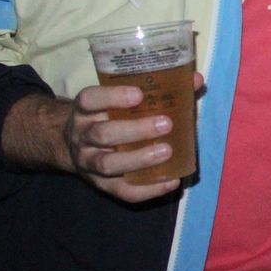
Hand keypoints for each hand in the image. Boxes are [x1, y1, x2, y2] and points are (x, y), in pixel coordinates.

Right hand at [4, 73, 204, 203]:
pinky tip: (171, 181)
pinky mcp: (101, 185)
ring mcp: (89, 163)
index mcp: (86, 110)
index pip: (90, 100)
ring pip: (108, 164)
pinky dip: (148, 190)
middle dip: (135, 130)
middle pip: (102, 134)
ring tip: (167, 151)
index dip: (112, 97)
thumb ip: (157, 89)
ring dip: (140, 159)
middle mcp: (83, 136)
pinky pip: (122, 191)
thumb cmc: (110, 116)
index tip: (139, 94)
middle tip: (165, 124)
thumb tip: (195, 79)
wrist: (74, 146)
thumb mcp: (121, 100)